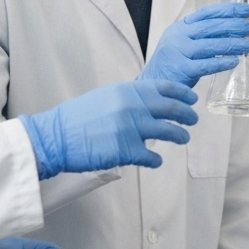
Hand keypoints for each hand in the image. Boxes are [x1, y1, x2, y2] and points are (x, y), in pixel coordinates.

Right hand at [21, 80, 198, 178]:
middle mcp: (132, 106)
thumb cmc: (78, 117)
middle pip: (171, 108)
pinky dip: (156, 160)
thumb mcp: (105, 97)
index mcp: (127, 90)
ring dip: (179, 135)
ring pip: (168, 132)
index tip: (192, 99)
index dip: (183, 93)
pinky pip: (151, 156)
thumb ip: (129, 98)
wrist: (55, 136)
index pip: (164, 87)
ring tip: (183, 138)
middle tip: (193, 120)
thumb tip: (151, 103)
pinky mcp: (125, 151)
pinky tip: (156, 161)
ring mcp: (130, 128)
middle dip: (187, 115)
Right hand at [141, 2, 248, 87]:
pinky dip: (222, 62)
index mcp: (180, 27)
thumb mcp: (183, 46)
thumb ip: (203, 38)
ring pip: (211, 45)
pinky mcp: (181, 70)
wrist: (152, 88)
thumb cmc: (173, 67)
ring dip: (234, 44)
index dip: (228, 10)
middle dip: (235, 26)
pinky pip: (206, 65)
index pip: (207, 13)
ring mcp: (178, 52)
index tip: (246, 9)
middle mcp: (178, 36)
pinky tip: (235, 61)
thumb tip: (235, 32)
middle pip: (211, 27)